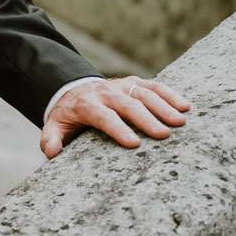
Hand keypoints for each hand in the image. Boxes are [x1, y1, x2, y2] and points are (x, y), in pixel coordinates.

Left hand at [41, 77, 190, 158]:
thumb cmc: (68, 115)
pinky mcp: (133, 82)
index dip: (118, 129)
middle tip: (164, 135)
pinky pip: (153, 86)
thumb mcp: (54, 126)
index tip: (134, 144)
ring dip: (163, 106)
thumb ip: (51, 139)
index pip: (104, 116)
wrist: (73, 89)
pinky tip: (185, 106)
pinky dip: (170, 94)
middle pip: (128, 105)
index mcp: (86, 104)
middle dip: (146, 119)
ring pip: (144, 93)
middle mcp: (105, 92)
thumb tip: (52, 153)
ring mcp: (121, 85)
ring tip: (180, 122)